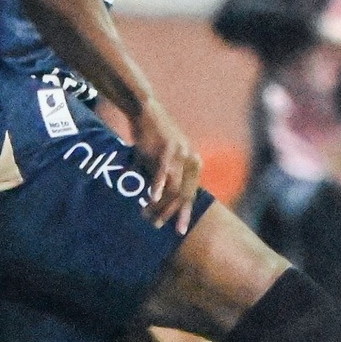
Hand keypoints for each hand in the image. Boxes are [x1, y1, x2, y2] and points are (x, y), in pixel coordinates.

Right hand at [130, 96, 201, 232]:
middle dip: (173, 213)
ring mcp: (180, 154)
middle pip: (185, 194)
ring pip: (174, 187)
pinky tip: (151, 199)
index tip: (179, 230)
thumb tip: (155, 202)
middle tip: (159, 226)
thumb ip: (163, 179)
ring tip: (150, 216)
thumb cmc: (153, 137)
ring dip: (162, 204)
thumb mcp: (161, 160)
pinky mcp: (167, 148)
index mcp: (193, 164)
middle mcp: (191, 160)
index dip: (185, 213)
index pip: (191, 194)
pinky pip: (163, 172)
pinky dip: (157, 186)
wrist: (147, 111)